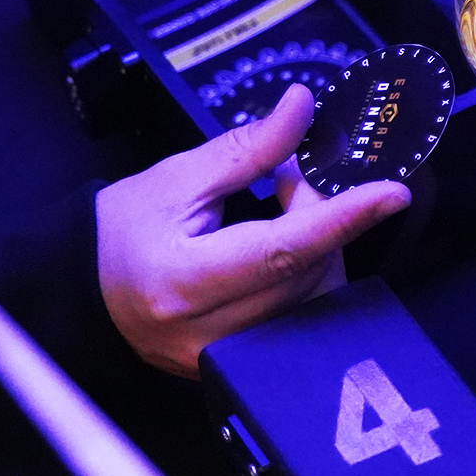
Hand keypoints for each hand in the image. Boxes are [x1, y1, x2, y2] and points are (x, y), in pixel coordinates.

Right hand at [96, 83, 409, 376]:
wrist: (84, 288)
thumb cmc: (121, 230)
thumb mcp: (178, 177)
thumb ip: (247, 149)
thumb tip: (303, 109)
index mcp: (186, 281)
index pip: (281, 251)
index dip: (340, 219)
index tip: (391, 193)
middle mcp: (209, 332)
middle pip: (304, 274)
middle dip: (319, 217)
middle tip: (295, 178)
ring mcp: (224, 358)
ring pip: (309, 300)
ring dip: (315, 247)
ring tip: (279, 212)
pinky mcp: (237, 365)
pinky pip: (296, 319)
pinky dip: (303, 277)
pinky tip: (282, 251)